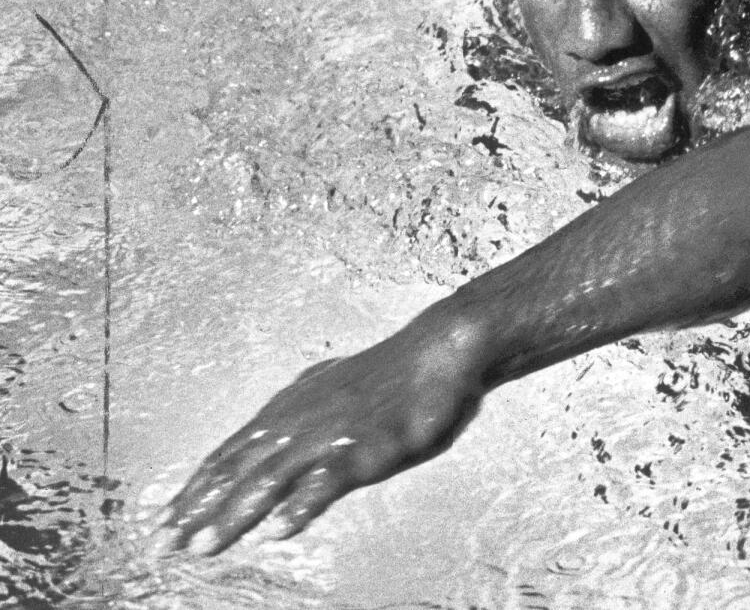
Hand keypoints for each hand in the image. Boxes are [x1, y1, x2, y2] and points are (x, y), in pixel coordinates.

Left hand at [155, 313, 484, 555]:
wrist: (437, 351)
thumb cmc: (389, 372)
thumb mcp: (330, 387)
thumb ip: (298, 410)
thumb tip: (272, 424)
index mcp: (288, 410)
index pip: (229, 454)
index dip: (195, 488)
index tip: (167, 519)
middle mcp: (298, 422)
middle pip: (236, 471)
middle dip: (196, 510)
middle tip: (160, 544)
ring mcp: (328, 436)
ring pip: (267, 481)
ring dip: (232, 516)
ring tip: (202, 548)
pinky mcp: (363, 448)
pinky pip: (325, 483)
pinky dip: (299, 506)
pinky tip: (279, 531)